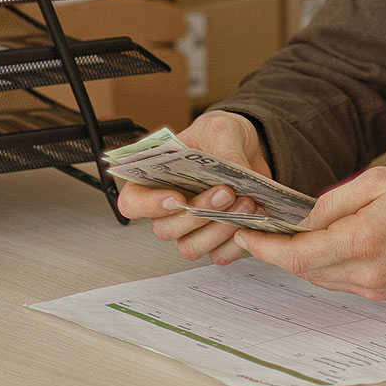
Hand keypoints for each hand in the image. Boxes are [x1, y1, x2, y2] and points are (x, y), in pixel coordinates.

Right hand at [116, 111, 271, 263]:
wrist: (248, 149)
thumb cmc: (220, 137)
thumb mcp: (222, 129)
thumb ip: (226, 150)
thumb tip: (237, 174)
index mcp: (155, 179)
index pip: (133, 202)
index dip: (149, 205)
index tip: (177, 198)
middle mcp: (168, 209)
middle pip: (165, 229)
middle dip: (199, 213)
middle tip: (226, 192)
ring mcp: (191, 228)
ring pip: (191, 247)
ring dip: (219, 229)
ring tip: (246, 203)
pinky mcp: (216, 239)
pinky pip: (219, 255)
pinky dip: (237, 241)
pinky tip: (252, 218)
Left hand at [232, 167, 385, 300]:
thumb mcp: (381, 181)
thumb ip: (335, 200)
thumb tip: (304, 218)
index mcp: (363, 241)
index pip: (297, 254)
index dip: (265, 247)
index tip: (245, 235)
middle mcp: (367, 273)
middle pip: (304, 270)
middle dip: (278, 252)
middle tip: (260, 231)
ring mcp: (376, 288)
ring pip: (321, 279)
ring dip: (301, 260)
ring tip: (290, 236)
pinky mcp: (385, 293)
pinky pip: (342, 282)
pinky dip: (325, 266)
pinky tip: (324, 246)